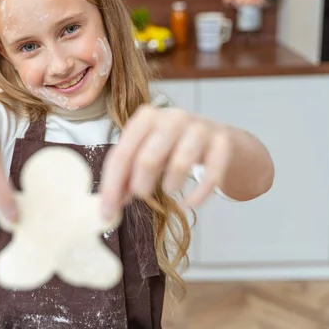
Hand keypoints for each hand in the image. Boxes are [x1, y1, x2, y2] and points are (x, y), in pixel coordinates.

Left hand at [100, 105, 232, 218]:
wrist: (216, 137)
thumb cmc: (172, 146)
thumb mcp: (145, 154)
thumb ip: (125, 177)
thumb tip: (107, 207)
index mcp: (146, 118)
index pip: (122, 154)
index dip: (112, 185)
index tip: (106, 211)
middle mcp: (172, 118)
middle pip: (148, 158)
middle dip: (140, 185)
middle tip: (141, 197)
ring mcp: (199, 128)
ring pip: (180, 164)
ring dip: (171, 185)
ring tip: (168, 191)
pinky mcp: (222, 143)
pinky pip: (211, 175)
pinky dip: (198, 195)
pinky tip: (189, 203)